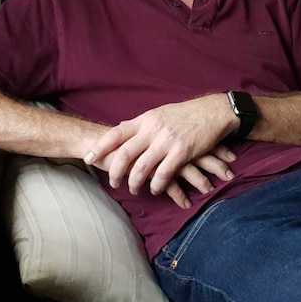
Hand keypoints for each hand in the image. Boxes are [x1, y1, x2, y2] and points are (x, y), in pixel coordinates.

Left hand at [84, 95, 237, 204]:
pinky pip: (164, 173)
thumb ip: (139, 124)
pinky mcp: (182, 152)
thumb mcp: (157, 114)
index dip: (99, 147)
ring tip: (133, 189)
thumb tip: (119, 129)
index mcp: (144, 120)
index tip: (87, 158)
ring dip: (135, 182)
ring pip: (142, 167)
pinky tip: (154, 189)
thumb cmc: (183, 114)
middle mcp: (152, 130)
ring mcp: (167, 141)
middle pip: (124, 154)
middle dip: (115, 172)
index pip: (115, 133)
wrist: (212, 112)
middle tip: (113, 183)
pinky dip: (156, 185)